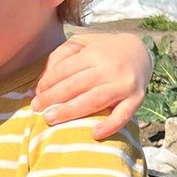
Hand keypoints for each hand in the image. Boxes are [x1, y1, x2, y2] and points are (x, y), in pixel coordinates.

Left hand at [32, 32, 151, 139]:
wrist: (141, 52)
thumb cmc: (104, 51)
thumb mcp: (83, 43)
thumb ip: (62, 54)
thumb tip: (43, 78)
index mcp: (94, 54)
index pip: (65, 69)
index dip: (48, 82)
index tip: (35, 93)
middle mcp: (109, 69)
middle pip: (76, 85)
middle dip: (52, 98)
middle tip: (36, 108)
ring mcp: (124, 85)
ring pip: (94, 100)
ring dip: (70, 112)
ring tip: (50, 119)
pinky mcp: (137, 99)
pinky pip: (124, 115)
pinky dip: (110, 126)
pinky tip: (95, 134)